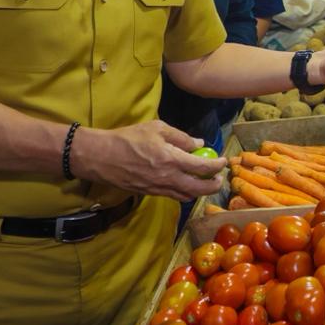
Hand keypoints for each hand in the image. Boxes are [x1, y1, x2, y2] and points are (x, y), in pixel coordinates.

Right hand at [71, 120, 225, 201]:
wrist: (101, 157)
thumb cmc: (128, 138)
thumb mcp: (156, 128)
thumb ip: (180, 137)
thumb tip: (199, 144)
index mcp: (171, 159)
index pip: (203, 167)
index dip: (217, 165)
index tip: (224, 160)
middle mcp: (168, 178)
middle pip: (199, 189)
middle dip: (214, 185)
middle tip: (219, 177)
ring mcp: (158, 188)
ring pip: (187, 196)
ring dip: (200, 191)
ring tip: (205, 181)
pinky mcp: (150, 193)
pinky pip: (173, 196)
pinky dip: (184, 192)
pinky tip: (186, 184)